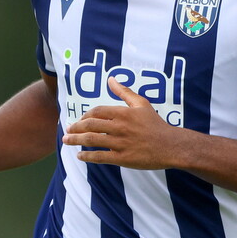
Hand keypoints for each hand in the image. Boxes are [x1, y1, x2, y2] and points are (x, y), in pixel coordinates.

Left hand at [62, 77, 187, 169]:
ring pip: (92, 140)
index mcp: (123, 113)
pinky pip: (100, 157)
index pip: (97, 111)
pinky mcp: (123, 158)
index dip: (85, 115)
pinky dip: (88, 156)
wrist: (170, 145)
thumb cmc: (155, 124)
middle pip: (90, 125)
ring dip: (76, 140)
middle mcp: (120, 127)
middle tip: (67, 130)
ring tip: (66, 141)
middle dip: (75, 127)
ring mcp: (120, 143)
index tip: (80, 120)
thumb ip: (124, 91)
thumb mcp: (141, 104)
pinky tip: (80, 155)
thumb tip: (111, 79)